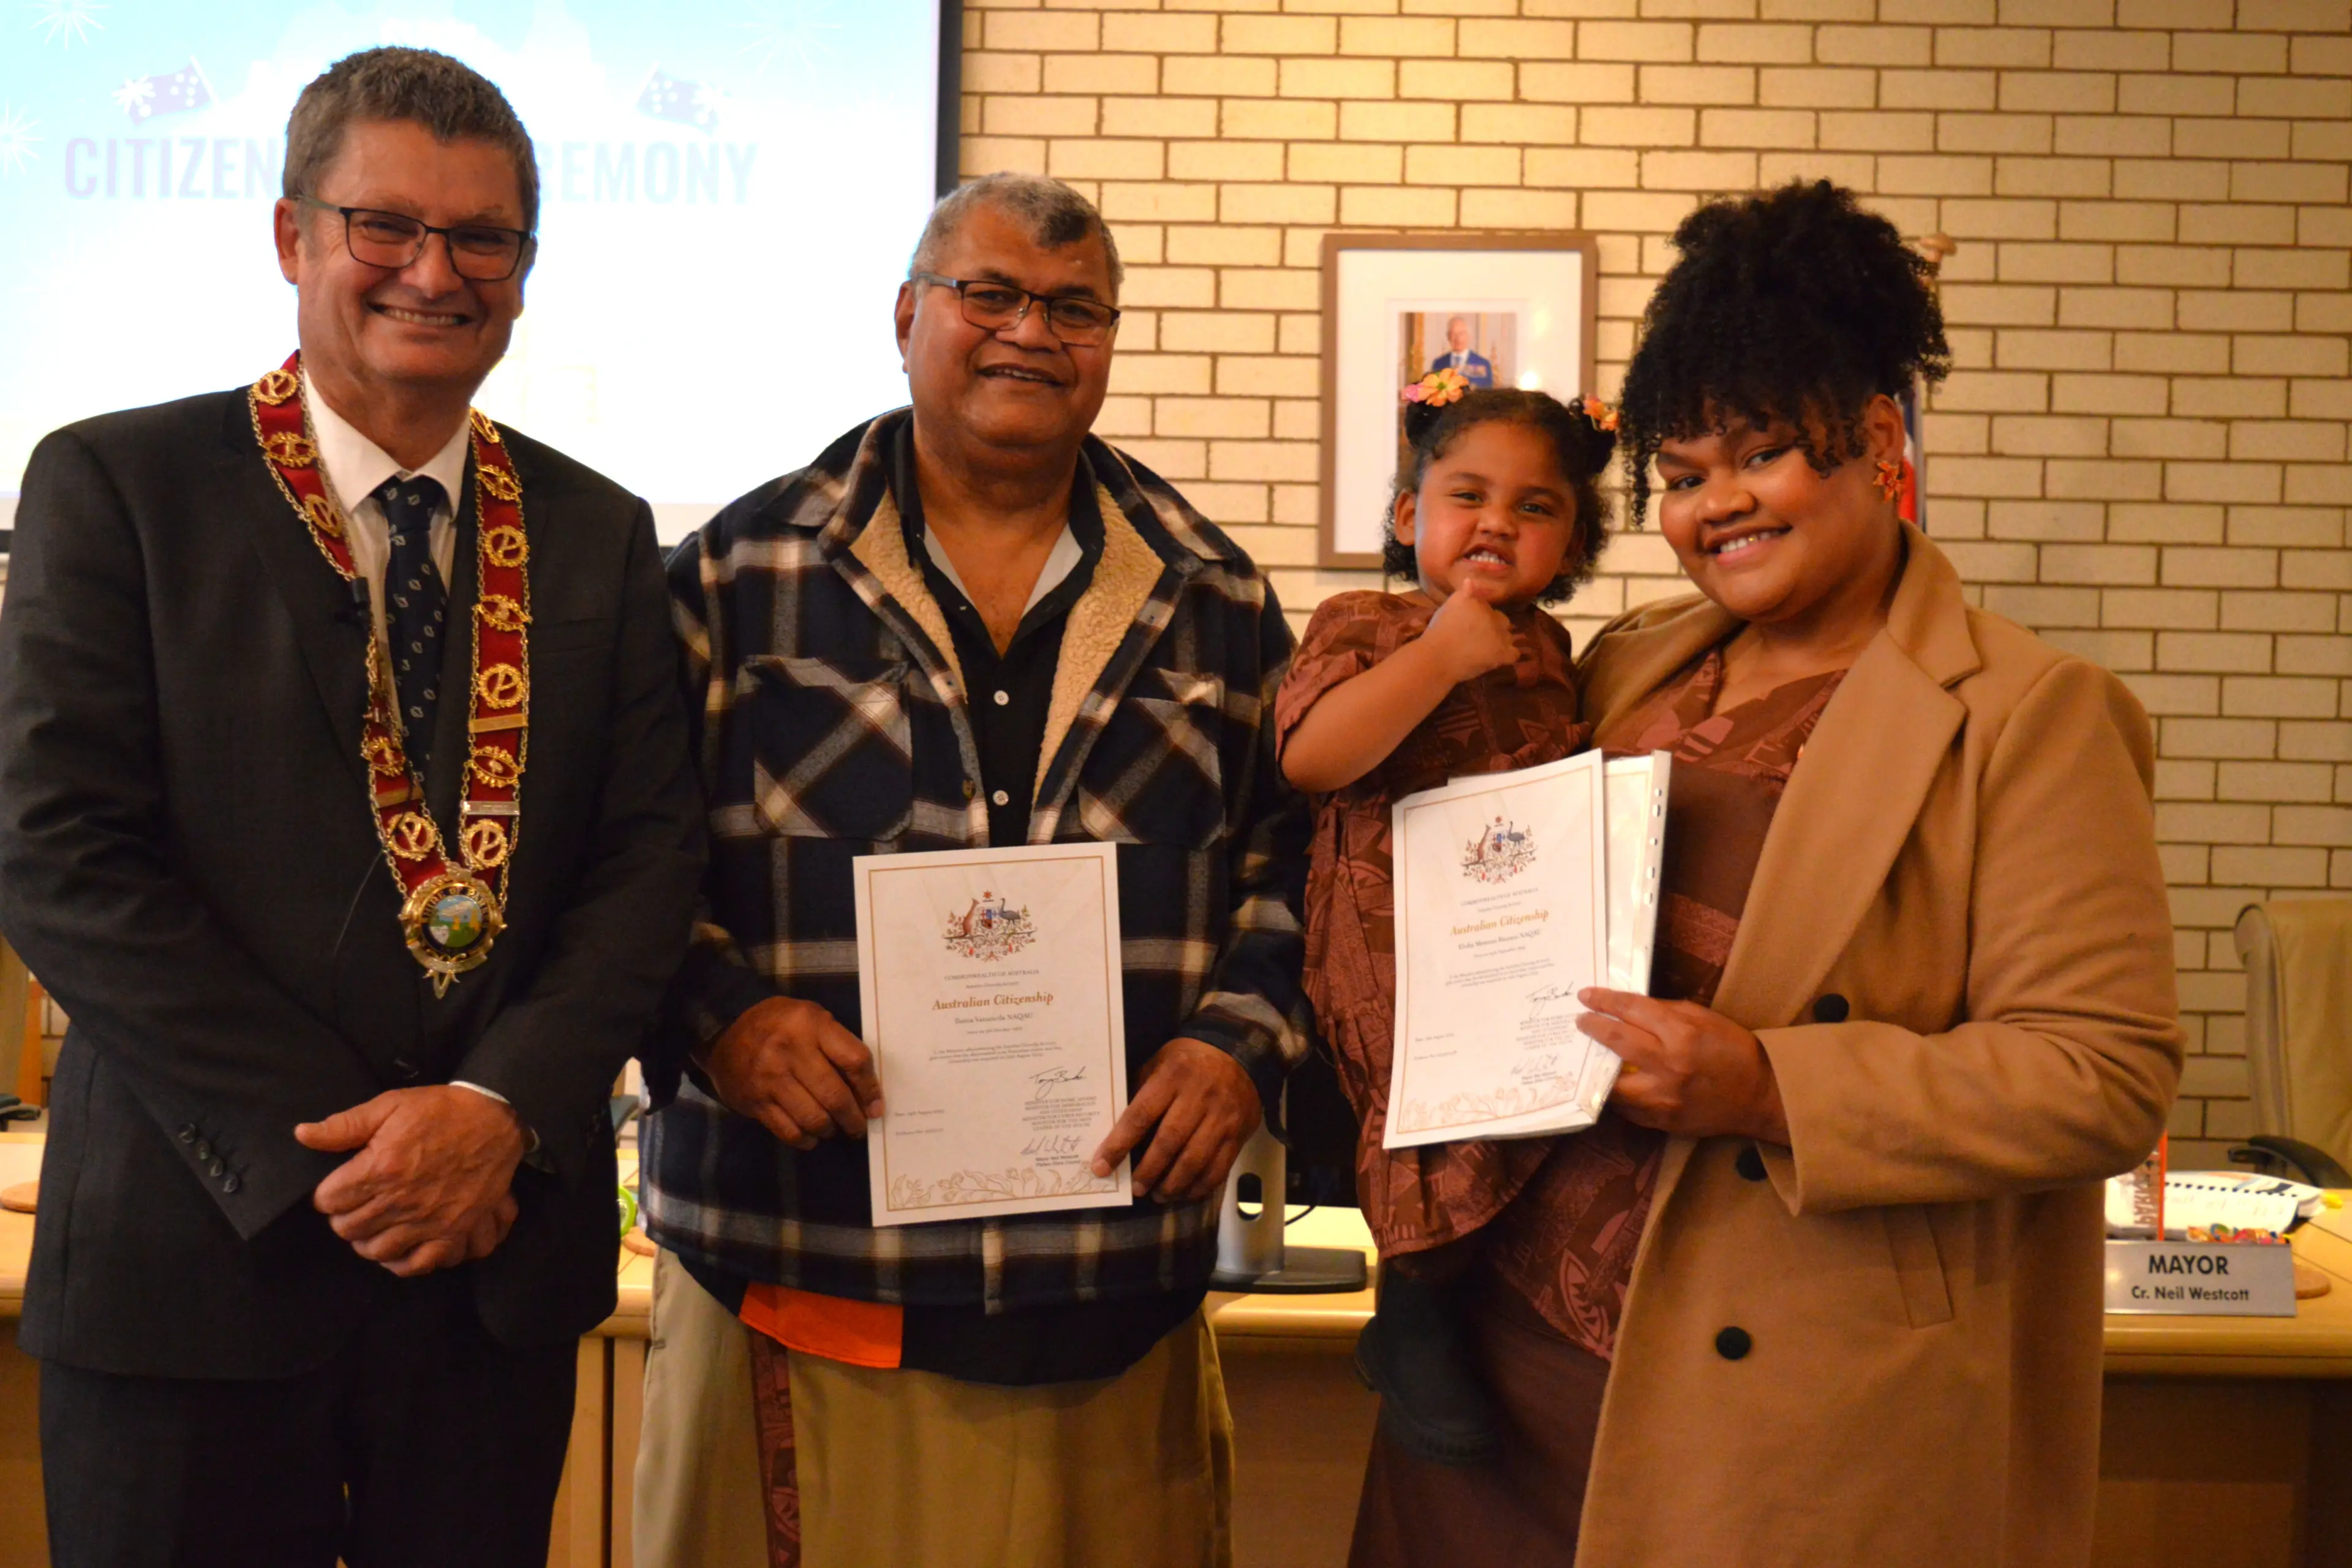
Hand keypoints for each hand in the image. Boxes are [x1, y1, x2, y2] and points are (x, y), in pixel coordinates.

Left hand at [295, 1086, 527, 1276]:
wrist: (495, 1121)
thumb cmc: (440, 1112)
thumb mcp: (390, 1106)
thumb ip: (344, 1125)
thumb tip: (302, 1135)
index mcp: (381, 1168)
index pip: (329, 1200)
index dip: (328, 1193)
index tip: (338, 1185)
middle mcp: (400, 1200)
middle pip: (347, 1228)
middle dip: (344, 1216)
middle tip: (354, 1203)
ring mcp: (427, 1221)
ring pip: (375, 1250)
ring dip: (366, 1239)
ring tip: (373, 1224)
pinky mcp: (452, 1232)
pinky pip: (418, 1264)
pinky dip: (401, 1263)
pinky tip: (396, 1247)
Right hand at [702, 995, 882, 1151]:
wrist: (725, 1029)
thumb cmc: (780, 1024)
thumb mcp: (812, 1018)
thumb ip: (838, 1045)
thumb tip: (866, 1088)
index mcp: (812, 1025)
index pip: (854, 1060)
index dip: (870, 1088)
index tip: (876, 1106)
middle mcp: (791, 1051)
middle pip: (835, 1096)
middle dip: (853, 1119)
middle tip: (859, 1126)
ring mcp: (770, 1078)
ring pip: (813, 1118)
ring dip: (830, 1130)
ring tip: (834, 1129)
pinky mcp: (755, 1101)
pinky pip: (788, 1130)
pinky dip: (805, 1139)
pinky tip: (811, 1136)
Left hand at [1090, 1038, 1261, 1203]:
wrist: (1238, 1055)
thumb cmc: (1188, 1062)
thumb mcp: (1159, 1063)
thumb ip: (1140, 1093)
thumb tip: (1113, 1131)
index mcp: (1172, 1077)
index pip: (1140, 1115)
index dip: (1119, 1144)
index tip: (1101, 1167)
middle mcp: (1198, 1097)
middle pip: (1169, 1142)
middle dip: (1149, 1171)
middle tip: (1136, 1189)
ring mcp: (1221, 1117)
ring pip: (1195, 1159)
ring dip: (1174, 1184)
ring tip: (1159, 1195)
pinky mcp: (1237, 1133)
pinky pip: (1219, 1167)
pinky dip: (1200, 1186)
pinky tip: (1185, 1193)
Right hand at [1418, 579, 1521, 684]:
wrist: (1440, 655)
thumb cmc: (1440, 630)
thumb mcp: (1449, 605)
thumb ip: (1462, 592)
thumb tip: (1470, 580)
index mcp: (1481, 603)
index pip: (1487, 605)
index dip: (1480, 613)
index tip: (1471, 620)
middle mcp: (1494, 617)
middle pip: (1501, 619)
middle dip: (1493, 624)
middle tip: (1478, 634)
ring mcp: (1500, 636)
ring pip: (1508, 635)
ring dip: (1500, 639)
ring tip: (1486, 646)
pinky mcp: (1502, 654)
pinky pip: (1514, 653)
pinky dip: (1508, 654)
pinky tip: (1498, 656)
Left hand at [1578, 988, 1789, 1142]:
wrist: (1760, 1096)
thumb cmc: (1734, 1051)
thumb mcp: (1704, 1019)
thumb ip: (1666, 1011)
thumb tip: (1630, 1008)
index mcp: (1682, 1035)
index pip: (1632, 1010)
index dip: (1605, 1001)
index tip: (1586, 996)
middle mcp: (1669, 1066)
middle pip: (1617, 1042)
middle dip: (1593, 1027)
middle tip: (1581, 1021)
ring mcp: (1663, 1098)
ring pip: (1613, 1083)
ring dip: (1596, 1067)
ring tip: (1589, 1056)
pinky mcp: (1661, 1121)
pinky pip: (1626, 1107)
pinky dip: (1617, 1093)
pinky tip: (1612, 1082)